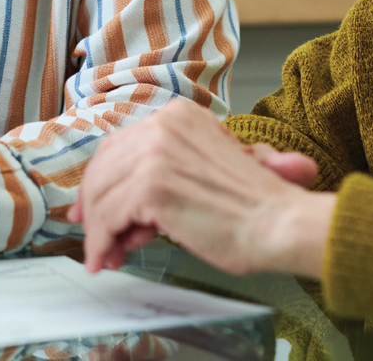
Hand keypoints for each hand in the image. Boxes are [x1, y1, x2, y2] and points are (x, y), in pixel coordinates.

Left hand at [70, 100, 333, 278]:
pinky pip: (109, 217)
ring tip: (106, 256)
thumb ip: (164, 174)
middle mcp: (163, 126)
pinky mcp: (151, 187)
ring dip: (99, 232)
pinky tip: (106, 258)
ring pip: (103, 196)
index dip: (101, 179)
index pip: (120, 146)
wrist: (280, 224)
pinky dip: (101, 241)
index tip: (92, 206)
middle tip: (94, 238)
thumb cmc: (254, 207)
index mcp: (178, 116)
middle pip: (105, 168)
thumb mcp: (204, 170)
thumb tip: (125, 205)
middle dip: (94, 207)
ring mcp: (155, 154)